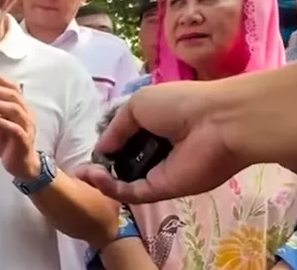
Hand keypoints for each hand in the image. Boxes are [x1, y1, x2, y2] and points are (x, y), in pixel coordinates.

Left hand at [0, 71, 39, 180]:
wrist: (23, 166)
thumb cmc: (11, 143)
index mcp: (22, 107)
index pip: (13, 88)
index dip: (0, 79)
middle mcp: (26, 114)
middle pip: (13, 96)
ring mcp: (27, 127)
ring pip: (13, 109)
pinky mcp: (24, 140)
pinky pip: (14, 128)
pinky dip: (1, 122)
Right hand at [76, 81, 247, 203]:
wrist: (216, 123)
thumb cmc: (177, 104)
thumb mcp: (138, 105)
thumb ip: (117, 128)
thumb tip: (100, 149)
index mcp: (149, 123)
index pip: (122, 138)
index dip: (105, 144)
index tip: (87, 149)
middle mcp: (152, 147)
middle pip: (121, 161)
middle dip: (100, 164)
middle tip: (80, 167)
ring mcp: (157, 170)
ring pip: (124, 179)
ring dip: (102, 178)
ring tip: (85, 173)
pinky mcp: (162, 189)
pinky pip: (133, 192)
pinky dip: (113, 188)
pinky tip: (97, 177)